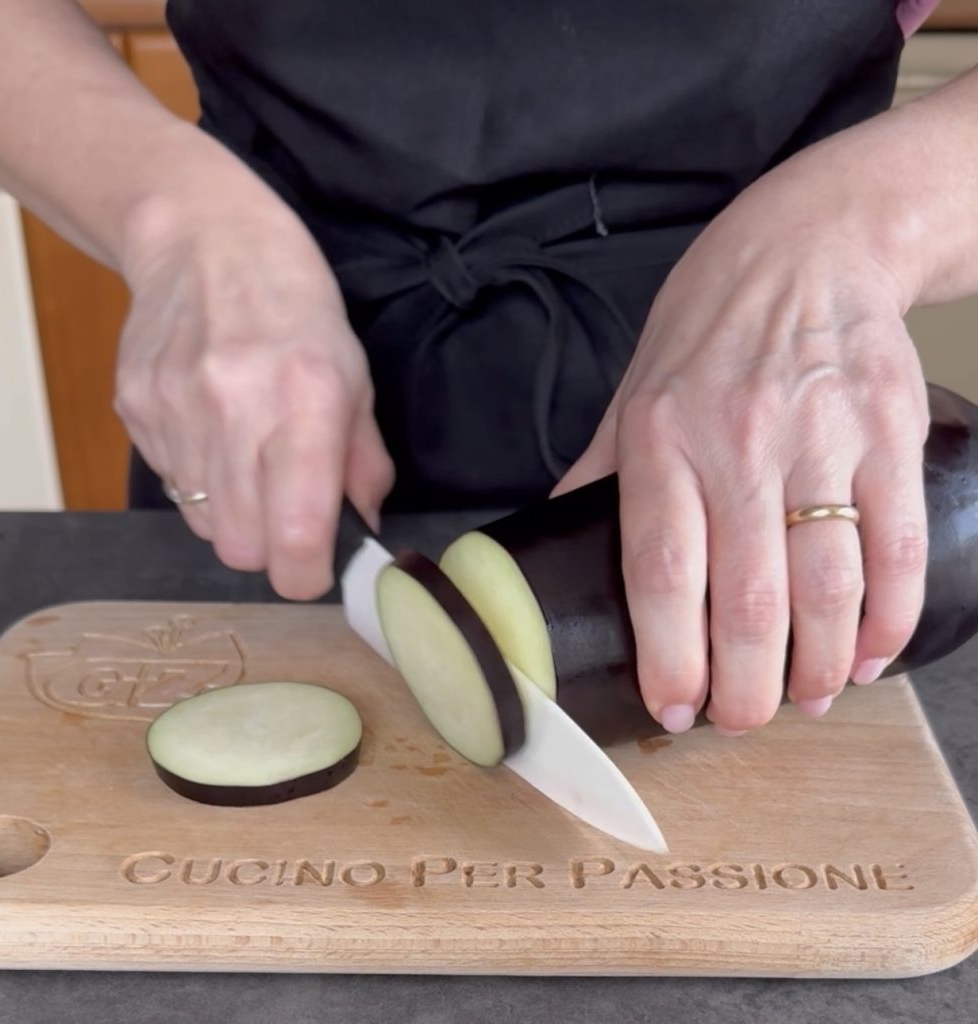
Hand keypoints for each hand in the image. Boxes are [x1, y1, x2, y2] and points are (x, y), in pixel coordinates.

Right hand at [114, 171, 393, 599]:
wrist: (204, 241)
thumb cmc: (298, 310)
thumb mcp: (355, 378)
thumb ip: (363, 464)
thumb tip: (362, 532)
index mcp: (306, 402)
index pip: (296, 537)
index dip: (307, 573)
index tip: (317, 569)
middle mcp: (235, 411)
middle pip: (242, 550)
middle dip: (270, 550)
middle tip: (287, 518)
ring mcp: (175, 410)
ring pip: (204, 526)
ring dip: (234, 516)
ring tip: (250, 461)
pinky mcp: (134, 408)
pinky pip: (170, 485)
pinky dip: (198, 481)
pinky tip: (213, 432)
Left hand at [556, 150, 930, 735]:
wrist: (809, 248)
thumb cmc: (708, 330)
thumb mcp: (632, 394)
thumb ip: (597, 477)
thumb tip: (546, 548)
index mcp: (661, 440)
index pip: (659, 571)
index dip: (668, 656)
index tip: (675, 708)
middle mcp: (738, 444)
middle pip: (746, 600)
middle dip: (746, 687)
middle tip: (742, 721)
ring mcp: (821, 441)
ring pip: (827, 587)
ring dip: (820, 668)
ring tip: (806, 700)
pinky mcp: (890, 436)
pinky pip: (896, 548)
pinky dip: (889, 619)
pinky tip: (871, 655)